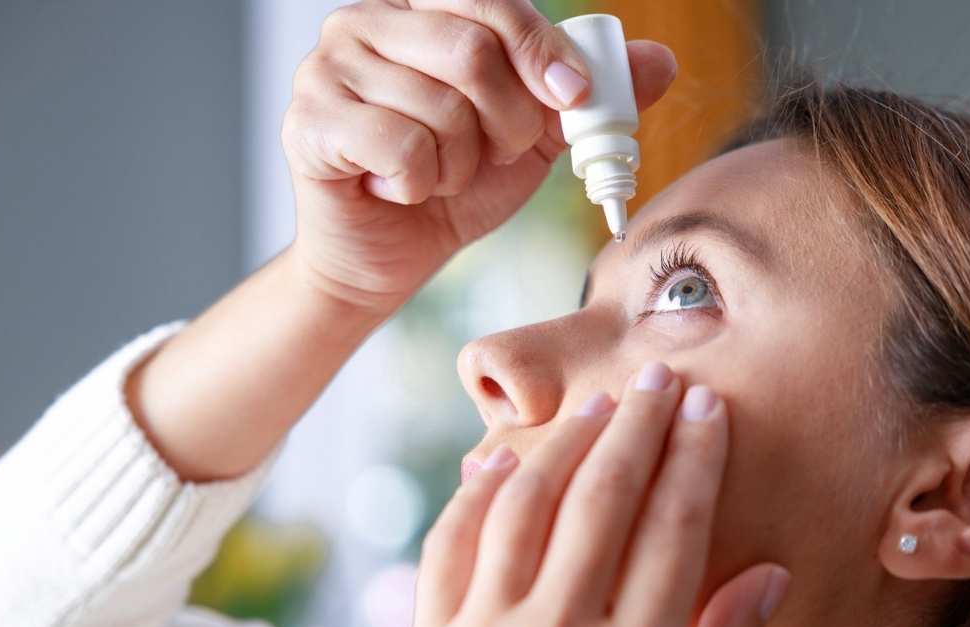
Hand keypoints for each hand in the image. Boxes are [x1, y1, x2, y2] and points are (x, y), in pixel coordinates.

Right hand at [282, 0, 677, 313]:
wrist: (390, 257)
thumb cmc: (454, 186)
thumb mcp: (532, 138)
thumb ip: (588, 97)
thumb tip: (661, 61)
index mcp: (420, 8)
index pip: (491, 2)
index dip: (542, 50)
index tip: (572, 97)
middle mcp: (365, 22)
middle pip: (471, 51)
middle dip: (507, 121)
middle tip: (494, 153)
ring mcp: (326, 68)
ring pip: (440, 107)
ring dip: (460, 163)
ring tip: (437, 173)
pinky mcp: (307, 122)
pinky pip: (401, 146)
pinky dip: (420, 183)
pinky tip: (400, 187)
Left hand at [405, 363, 790, 626]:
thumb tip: (766, 576)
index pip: (673, 529)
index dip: (695, 460)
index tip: (709, 408)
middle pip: (603, 499)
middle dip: (638, 427)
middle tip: (661, 376)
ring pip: (525, 505)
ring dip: (564, 445)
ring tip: (598, 407)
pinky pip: (448, 545)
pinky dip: (474, 495)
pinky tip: (501, 461)